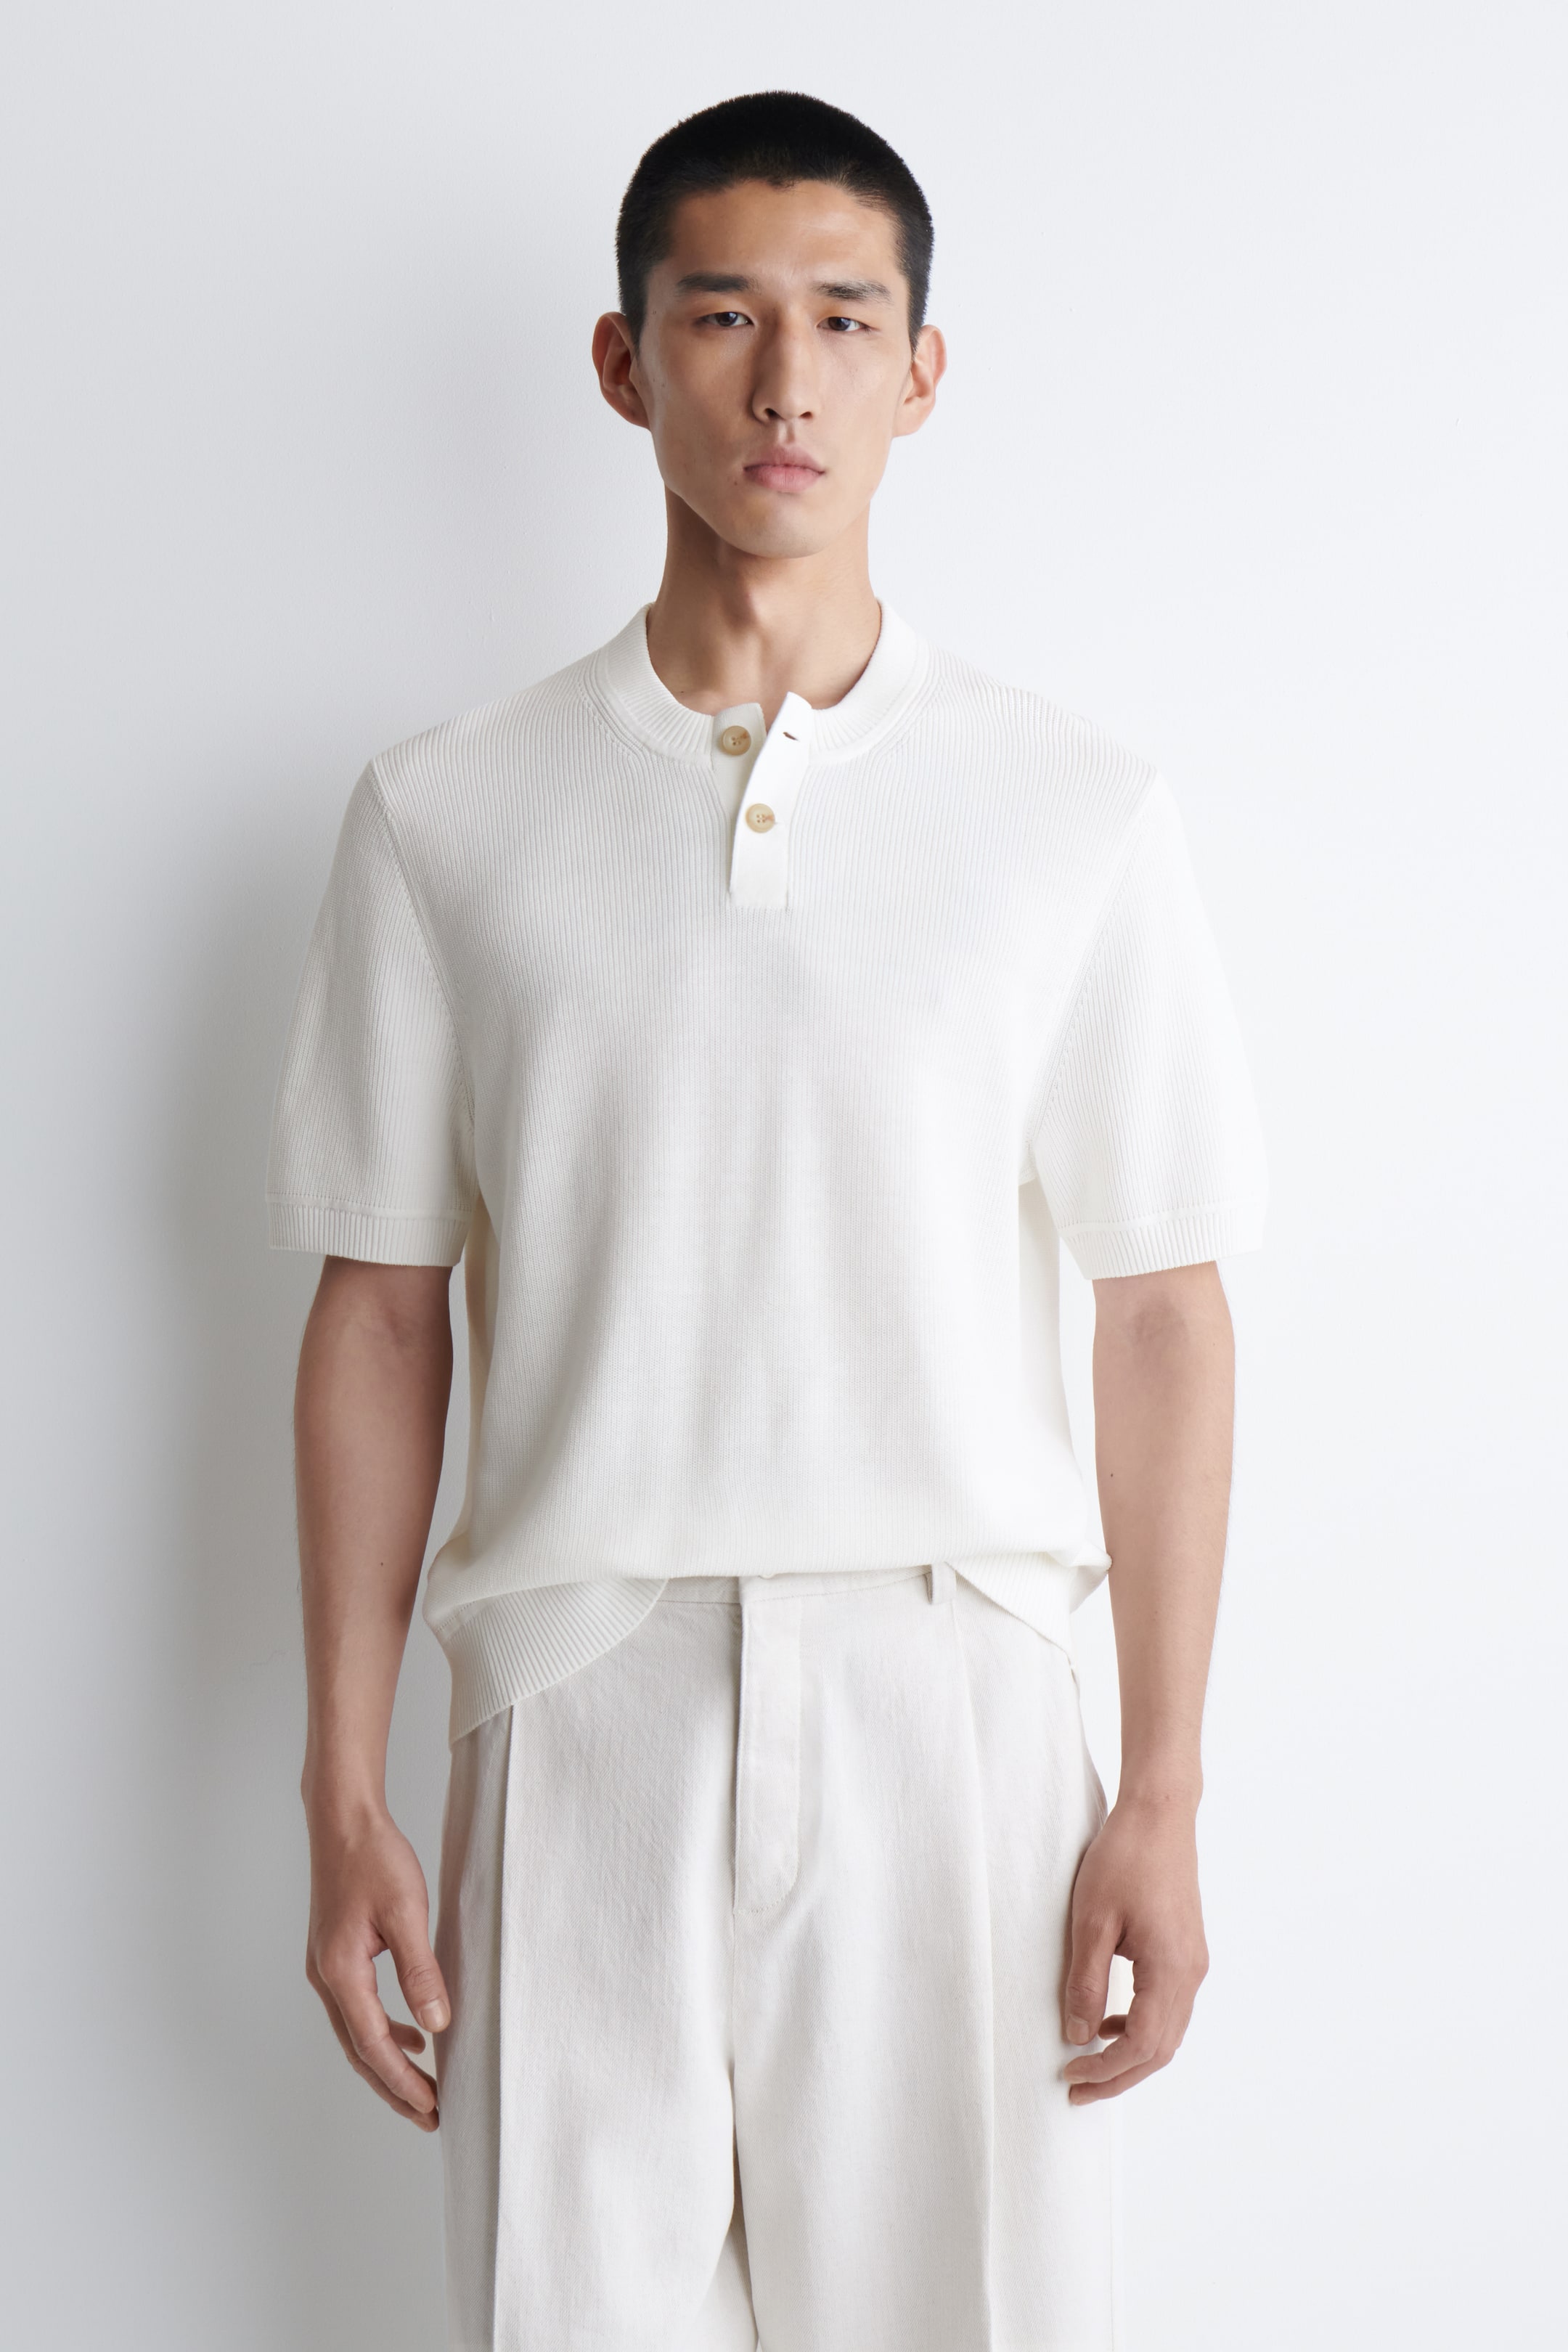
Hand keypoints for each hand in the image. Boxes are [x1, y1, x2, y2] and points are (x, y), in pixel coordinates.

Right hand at [304, 1803, 450, 2129]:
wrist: (342, 1819)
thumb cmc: (374, 1857)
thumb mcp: (406, 1912)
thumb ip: (420, 1971)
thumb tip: (437, 2023)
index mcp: (341, 1972)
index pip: (373, 2046)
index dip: (403, 2082)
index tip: (431, 2109)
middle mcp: (326, 1978)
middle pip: (359, 2051)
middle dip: (393, 2088)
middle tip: (429, 2117)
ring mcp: (327, 1968)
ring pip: (357, 2033)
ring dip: (387, 2064)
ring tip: (422, 2088)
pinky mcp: (335, 1955)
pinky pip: (358, 2009)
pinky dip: (383, 2032)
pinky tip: (411, 2033)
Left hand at [1061, 1793, 1208, 2104]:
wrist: (1159, 1813)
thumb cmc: (1124, 1857)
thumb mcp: (1092, 1920)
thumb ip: (1086, 1982)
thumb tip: (1079, 2036)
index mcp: (1171, 1970)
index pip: (1143, 2046)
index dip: (1106, 2070)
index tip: (1068, 2075)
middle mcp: (1191, 1973)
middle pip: (1161, 2050)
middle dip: (1119, 2076)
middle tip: (1076, 2089)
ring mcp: (1194, 1962)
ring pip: (1168, 2031)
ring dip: (1131, 2054)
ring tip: (1089, 2060)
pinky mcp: (1187, 1949)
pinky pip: (1169, 2006)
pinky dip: (1141, 2025)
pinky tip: (1110, 2018)